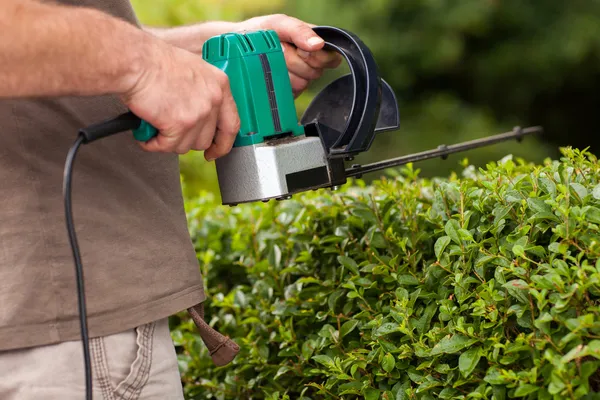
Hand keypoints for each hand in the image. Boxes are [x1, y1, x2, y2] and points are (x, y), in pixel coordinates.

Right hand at [120, 39, 239, 159]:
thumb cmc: (155, 62)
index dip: (223, 143)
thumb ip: (202, 94)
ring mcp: (198, 113)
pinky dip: (153, 143)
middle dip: (186, 140)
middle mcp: (213, 99)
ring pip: (186, 146)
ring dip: (168, 141)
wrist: (136, 61)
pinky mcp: (180, 124)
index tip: (215, 151)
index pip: (231, 124)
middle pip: (205, 139)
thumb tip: (200, 117)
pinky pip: (167, 146)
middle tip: (171, 134)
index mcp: (220, 85)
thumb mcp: (192, 71)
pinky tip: (146, 133)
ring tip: (155, 126)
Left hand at [238, 14, 341, 96]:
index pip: (330, 58)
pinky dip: (278, 84)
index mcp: (313, 45)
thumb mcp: (278, 23)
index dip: (315, 56)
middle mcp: (310, 64)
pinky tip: (271, 74)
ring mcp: (300, 80)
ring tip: (273, 62)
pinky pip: (290, 94)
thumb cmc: (259, 32)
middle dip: (293, 61)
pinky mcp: (289, 94)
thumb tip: (318, 44)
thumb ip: (298, 30)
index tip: (298, 49)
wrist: (236, 49)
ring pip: (302, 84)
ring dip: (284, 73)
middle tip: (280, 51)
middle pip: (314, 72)